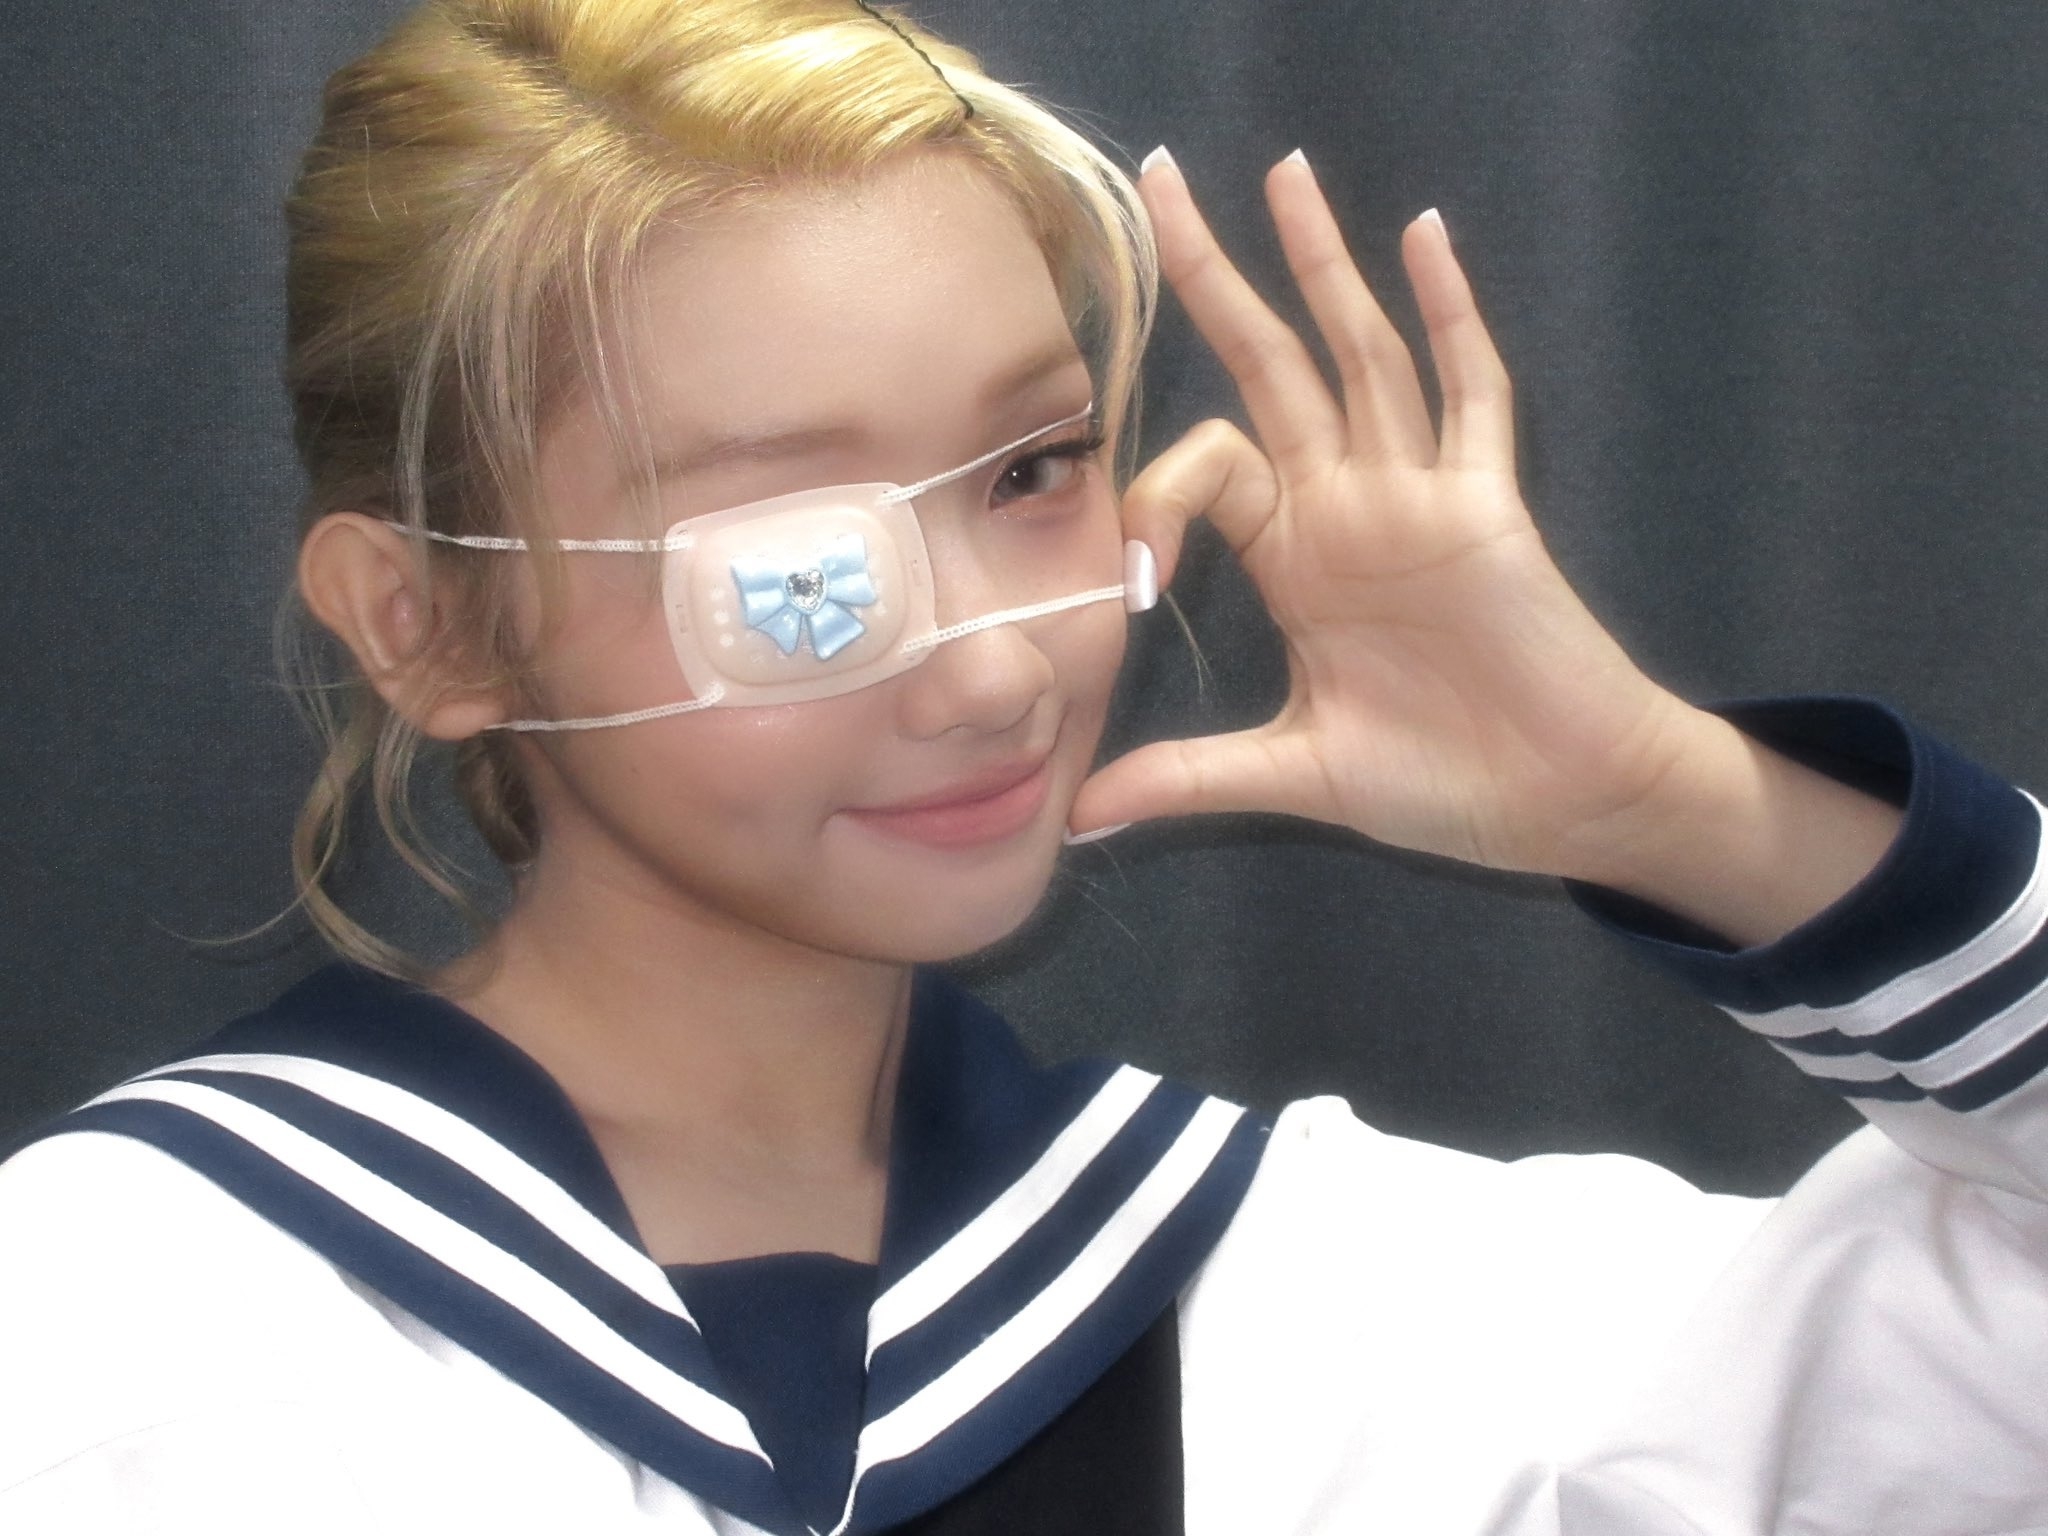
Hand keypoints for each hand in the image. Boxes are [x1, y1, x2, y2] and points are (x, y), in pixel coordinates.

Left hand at [1071, 149, 1706, 880]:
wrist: (1563, 802)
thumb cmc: (1445, 782)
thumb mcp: (1296, 773)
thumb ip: (1190, 776)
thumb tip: (1081, 816)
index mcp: (1296, 558)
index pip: (1207, 469)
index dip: (1154, 491)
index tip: (1131, 565)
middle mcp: (1347, 506)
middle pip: (1271, 363)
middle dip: (1213, 274)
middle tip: (1157, 176)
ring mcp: (1418, 495)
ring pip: (1361, 352)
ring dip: (1320, 263)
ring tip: (1281, 172)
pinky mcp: (1489, 505)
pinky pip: (1471, 395)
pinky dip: (1450, 315)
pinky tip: (1422, 235)